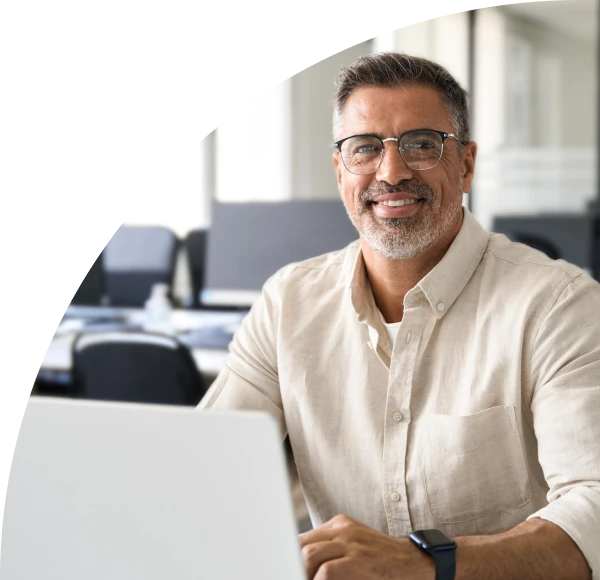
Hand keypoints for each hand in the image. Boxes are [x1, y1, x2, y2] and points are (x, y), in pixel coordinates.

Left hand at [298, 514, 434, 579]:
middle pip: (301, 544)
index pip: (302, 538)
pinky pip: (326, 570)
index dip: (290, 556)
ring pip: (308, 555)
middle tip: (291, 575)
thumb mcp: (355, 548)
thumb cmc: (384, 561)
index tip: (285, 567)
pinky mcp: (360, 559)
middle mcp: (342, 528)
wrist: (418, 563)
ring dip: (304, 573)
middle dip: (293, 564)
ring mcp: (351, 542)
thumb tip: (303, 566)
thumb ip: (331, 551)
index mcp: (338, 524)